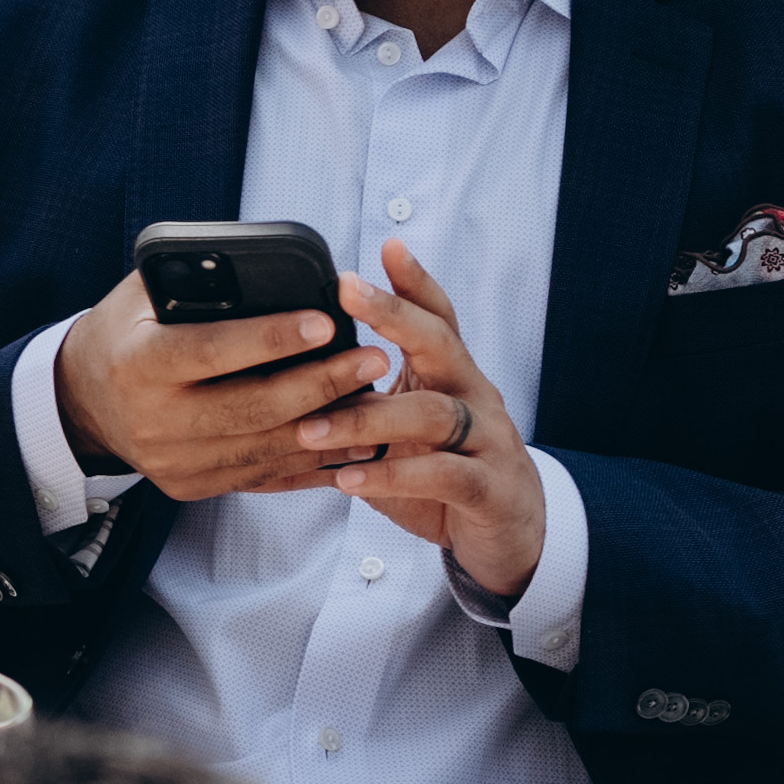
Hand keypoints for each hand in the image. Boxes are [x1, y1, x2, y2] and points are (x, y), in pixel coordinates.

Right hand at [46, 269, 391, 500]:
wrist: (83, 402)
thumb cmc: (124, 334)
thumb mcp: (141, 297)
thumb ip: (195, 284)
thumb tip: (270, 271)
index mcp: (136, 364)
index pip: (211, 350)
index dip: (271, 339)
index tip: (326, 322)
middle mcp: (152, 420)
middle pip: (253, 407)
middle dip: (322, 383)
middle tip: (373, 359)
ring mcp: (173, 461)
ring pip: (266, 447)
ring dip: (329, 424)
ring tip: (374, 397)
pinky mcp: (191, 486)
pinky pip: (262, 475)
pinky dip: (310, 458)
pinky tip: (349, 436)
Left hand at [291, 241, 546, 591]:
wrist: (509, 537)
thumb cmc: (444, 474)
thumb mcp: (401, 435)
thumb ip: (353, 411)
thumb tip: (274, 398)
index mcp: (450, 377)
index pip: (438, 317)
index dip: (415, 281)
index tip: (388, 246)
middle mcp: (473, 397)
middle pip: (440, 342)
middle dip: (393, 313)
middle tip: (346, 291)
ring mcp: (487, 441)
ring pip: (432, 412)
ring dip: (366, 417)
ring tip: (309, 428)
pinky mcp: (489, 490)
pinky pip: (442, 475)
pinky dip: (392, 475)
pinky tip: (348, 480)